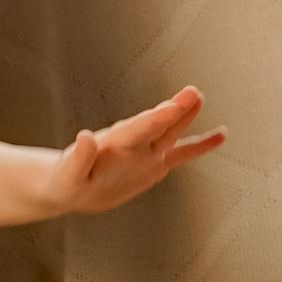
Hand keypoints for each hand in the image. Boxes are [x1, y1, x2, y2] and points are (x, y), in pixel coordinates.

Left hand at [46, 86, 225, 215]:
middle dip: (175, 110)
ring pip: (170, 133)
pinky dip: (199, 146)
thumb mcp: (67, 175)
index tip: (172, 106)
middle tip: (193, 92)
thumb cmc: (62, 181)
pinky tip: (219, 136)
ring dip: (186, 117)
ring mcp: (144, 153)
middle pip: (157, 124)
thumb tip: (84, 136)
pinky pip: (180, 155)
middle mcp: (132, 145)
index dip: (154, 119)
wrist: (67, 189)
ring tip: (200, 99)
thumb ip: (78, 157)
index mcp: (113, 145)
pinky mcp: (152, 165)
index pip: (137, 129)